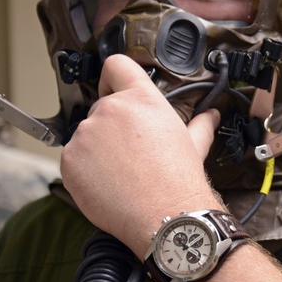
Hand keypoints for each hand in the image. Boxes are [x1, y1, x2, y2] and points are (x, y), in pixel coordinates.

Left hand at [61, 54, 222, 257]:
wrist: (164, 216)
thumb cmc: (179, 181)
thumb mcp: (195, 144)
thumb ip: (200, 124)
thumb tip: (211, 115)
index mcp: (141, 99)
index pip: (117, 65)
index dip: (114, 78)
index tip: (113, 90)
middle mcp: (111, 109)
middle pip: (102, 107)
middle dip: (112, 128)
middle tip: (131, 153)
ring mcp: (87, 134)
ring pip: (87, 136)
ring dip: (98, 150)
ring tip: (121, 173)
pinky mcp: (70, 160)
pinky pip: (73, 159)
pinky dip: (84, 171)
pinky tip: (107, 184)